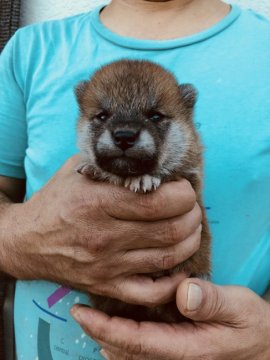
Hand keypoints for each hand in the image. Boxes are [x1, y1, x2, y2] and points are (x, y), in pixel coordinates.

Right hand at [1, 155, 200, 305]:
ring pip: (167, 258)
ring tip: (190, 229)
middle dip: (192, 216)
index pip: (159, 201)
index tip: (183, 189)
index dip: (183, 194)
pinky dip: (174, 282)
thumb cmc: (56, 201)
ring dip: (189, 241)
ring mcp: (106, 266)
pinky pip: (150, 293)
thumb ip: (115, 164)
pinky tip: (179, 266)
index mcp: (98, 202)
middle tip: (191, 208)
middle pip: (170, 230)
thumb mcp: (79, 170)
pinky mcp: (106, 286)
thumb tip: (154, 163)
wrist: (27, 241)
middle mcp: (104, 236)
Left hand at [71, 279, 269, 359]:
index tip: (81, 313)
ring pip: (130, 353)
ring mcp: (174, 356)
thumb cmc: (251, 324)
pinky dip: (122, 339)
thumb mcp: (239, 307)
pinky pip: (141, 349)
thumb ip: (212, 301)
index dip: (106, 328)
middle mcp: (175, 357)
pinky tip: (115, 326)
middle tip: (78, 310)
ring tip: (90, 316)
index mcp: (187, 347)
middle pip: (126, 350)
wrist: (262, 343)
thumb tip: (183, 293)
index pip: (137, 341)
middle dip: (98, 332)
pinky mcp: (176, 349)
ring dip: (107, 336)